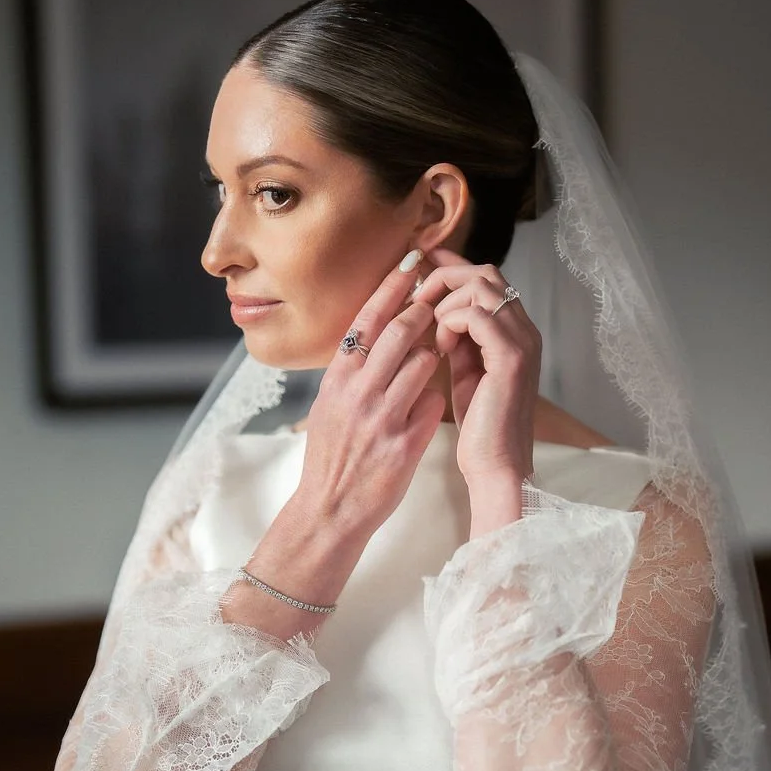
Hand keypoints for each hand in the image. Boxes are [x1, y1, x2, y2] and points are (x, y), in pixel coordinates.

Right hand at [291, 253, 445, 544]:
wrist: (330, 510)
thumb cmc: (333, 457)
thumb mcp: (330, 406)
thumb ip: (353, 372)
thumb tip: (375, 335)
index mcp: (337, 380)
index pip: (366, 319)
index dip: (392, 286)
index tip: (412, 261)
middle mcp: (357, 393)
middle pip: (399, 331)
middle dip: (424, 307)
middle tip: (440, 294)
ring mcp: (381, 418)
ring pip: (423, 363)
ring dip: (436, 352)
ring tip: (440, 351)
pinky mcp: (404, 445)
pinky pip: (434, 403)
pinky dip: (438, 395)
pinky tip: (436, 399)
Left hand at [414, 247, 540, 493]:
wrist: (496, 465)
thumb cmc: (480, 426)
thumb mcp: (466, 371)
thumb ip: (458, 338)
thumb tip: (435, 308)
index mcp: (515, 332)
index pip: (486, 279)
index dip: (452, 267)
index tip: (422, 265)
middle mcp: (525, 330)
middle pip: (485, 273)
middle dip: (445, 278)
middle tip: (419, 299)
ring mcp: (522, 341)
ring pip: (480, 287)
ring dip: (445, 303)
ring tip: (432, 333)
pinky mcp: (511, 358)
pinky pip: (476, 316)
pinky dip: (451, 323)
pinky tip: (441, 349)